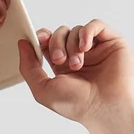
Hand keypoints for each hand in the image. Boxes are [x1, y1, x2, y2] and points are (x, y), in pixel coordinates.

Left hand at [17, 20, 133, 126]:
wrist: (104, 108)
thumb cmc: (77, 104)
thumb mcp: (42, 89)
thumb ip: (28, 67)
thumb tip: (22, 44)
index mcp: (62, 67)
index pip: (48, 42)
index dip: (42, 37)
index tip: (40, 40)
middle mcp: (78, 56)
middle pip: (60, 33)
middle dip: (56, 43)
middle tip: (60, 60)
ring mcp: (95, 49)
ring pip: (76, 30)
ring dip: (72, 45)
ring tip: (77, 64)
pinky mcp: (111, 42)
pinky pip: (95, 25)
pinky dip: (87, 32)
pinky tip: (85, 47)